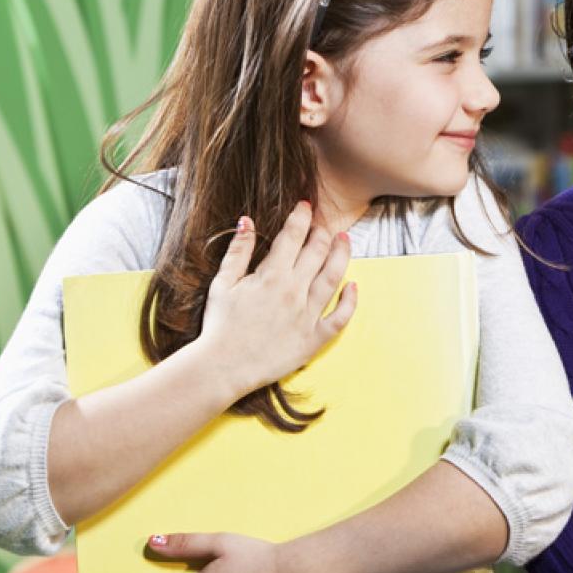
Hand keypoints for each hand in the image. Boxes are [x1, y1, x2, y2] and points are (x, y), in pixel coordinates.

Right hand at [188, 202, 356, 406]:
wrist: (222, 367)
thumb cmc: (220, 326)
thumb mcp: (223, 283)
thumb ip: (238, 251)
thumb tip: (246, 220)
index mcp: (271, 275)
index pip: (293, 236)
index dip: (301, 217)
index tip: (305, 206)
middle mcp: (294, 292)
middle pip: (317, 252)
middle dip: (322, 233)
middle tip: (323, 225)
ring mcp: (307, 315)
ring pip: (333, 277)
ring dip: (342, 255)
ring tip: (344, 240)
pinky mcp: (313, 339)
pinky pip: (340, 318)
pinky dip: (350, 301)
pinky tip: (353, 286)